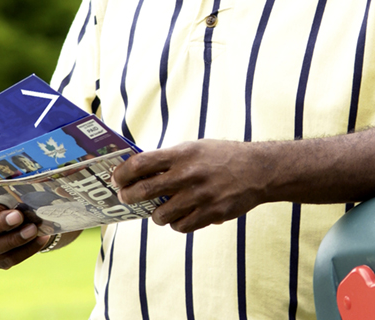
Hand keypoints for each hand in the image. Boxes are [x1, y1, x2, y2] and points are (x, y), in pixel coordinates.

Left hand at [111, 140, 267, 232]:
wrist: (258, 170)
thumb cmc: (222, 157)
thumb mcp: (195, 148)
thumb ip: (170, 159)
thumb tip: (138, 170)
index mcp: (182, 154)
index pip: (141, 164)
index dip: (123, 173)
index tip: (116, 179)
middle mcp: (188, 175)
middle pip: (144, 190)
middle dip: (129, 196)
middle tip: (126, 197)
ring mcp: (200, 196)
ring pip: (161, 215)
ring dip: (156, 214)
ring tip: (160, 210)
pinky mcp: (211, 214)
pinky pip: (181, 227)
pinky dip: (177, 224)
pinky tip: (181, 216)